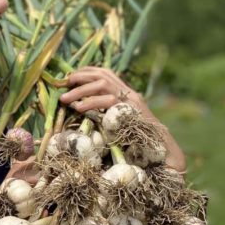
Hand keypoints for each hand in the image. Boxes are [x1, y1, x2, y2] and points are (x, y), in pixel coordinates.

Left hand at [58, 66, 187, 170]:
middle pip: (102, 74)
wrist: (161, 153)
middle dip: (81, 77)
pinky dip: (90, 103)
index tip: (70, 77)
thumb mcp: (117, 124)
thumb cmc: (137, 143)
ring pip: (103, 84)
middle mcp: (129, 93)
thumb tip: (80, 110)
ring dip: (81, 90)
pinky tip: (78, 109)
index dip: (87, 71)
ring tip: (65, 99)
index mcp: (126, 94)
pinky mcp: (131, 110)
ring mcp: (131, 100)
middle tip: (63, 84)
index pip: (105, 73)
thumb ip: (104, 114)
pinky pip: (107, 100)